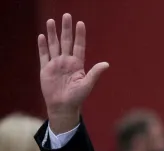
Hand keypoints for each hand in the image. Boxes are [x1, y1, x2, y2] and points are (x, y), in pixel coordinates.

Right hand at [38, 13, 108, 132]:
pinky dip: (42, 46)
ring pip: (54, 45)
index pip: (79, 46)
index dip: (80, 35)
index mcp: (77, 64)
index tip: (81, 23)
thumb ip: (95, 73)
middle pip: (66, 42)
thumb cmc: (77, 97)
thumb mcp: (87, 85)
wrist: (63, 106)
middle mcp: (66, 62)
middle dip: (66, 29)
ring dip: (52, 34)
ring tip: (51, 21)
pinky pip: (44, 55)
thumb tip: (106, 64)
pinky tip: (42, 36)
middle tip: (67, 15)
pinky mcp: (46, 69)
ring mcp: (56, 64)